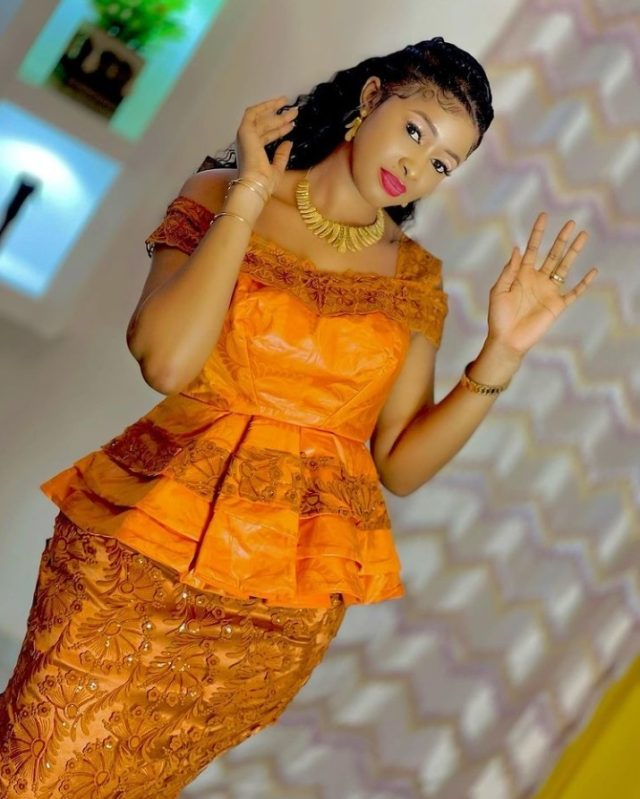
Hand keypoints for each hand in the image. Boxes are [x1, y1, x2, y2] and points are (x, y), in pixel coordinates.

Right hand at [235, 95, 297, 196]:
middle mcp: (247, 142)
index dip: (280, 130)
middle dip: (280, 118)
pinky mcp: (244, 130)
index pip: (267, 136)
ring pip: (260, 118)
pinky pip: (252, 113)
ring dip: (275, 110)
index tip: (292, 124)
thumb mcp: (277, 169)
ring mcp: (245, 136)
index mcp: (253, 152)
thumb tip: (289, 142)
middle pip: (265, 126)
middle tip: (294, 112)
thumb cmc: (265, 183)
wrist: (256, 184)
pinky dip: (264, 106)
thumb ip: (282, 155)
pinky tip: (277, 103)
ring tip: (290, 106)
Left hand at [486, 213, 598, 356]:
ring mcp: (549, 291)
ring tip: (583, 236)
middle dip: (561, 239)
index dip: (538, 233)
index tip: (544, 216)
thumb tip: (517, 248)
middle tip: (571, 223)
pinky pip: (574, 292)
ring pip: (564, 267)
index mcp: (522, 274)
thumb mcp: (499, 290)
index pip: (532, 249)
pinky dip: (584, 283)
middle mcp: (537, 280)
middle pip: (552, 254)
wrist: (507, 339)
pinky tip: (592, 271)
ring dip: (574, 252)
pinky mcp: (557, 305)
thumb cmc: (498, 316)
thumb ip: (509, 270)